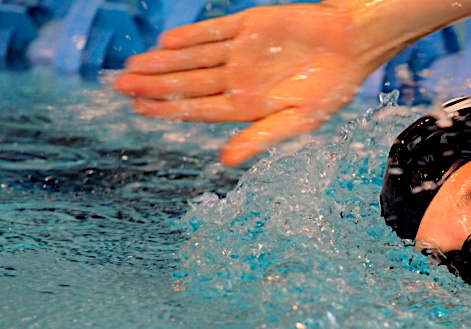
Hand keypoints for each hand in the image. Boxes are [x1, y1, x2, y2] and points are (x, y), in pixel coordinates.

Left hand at [114, 4, 377, 165]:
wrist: (352, 46)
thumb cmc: (331, 89)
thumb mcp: (299, 122)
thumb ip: (261, 138)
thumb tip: (226, 161)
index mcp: (248, 106)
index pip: (199, 109)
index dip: (168, 109)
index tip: (139, 109)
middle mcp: (238, 79)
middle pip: (188, 83)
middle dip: (153, 85)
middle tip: (117, 86)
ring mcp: (241, 52)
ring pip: (193, 57)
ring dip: (163, 61)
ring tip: (131, 65)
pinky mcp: (249, 25)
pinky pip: (214, 32)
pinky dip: (191, 36)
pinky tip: (167, 42)